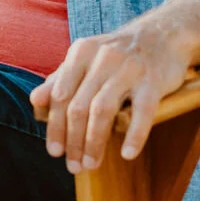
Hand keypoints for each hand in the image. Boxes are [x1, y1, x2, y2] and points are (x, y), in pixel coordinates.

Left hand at [30, 24, 190, 173]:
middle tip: (73, 166)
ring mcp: (128, 69)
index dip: (54, 127)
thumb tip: (35, 101)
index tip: (54, 152)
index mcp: (81, 52)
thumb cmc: (118, 53)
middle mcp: (102, 58)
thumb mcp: (86, 59)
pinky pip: (142, 111)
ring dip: (94, 142)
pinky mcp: (153, 80)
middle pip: (79, 106)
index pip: (59, 96)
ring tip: (91, 164)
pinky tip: (127, 154)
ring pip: (103, 110)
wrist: (164, 34)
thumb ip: (61, 79)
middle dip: (73, 140)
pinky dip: (134, 135)